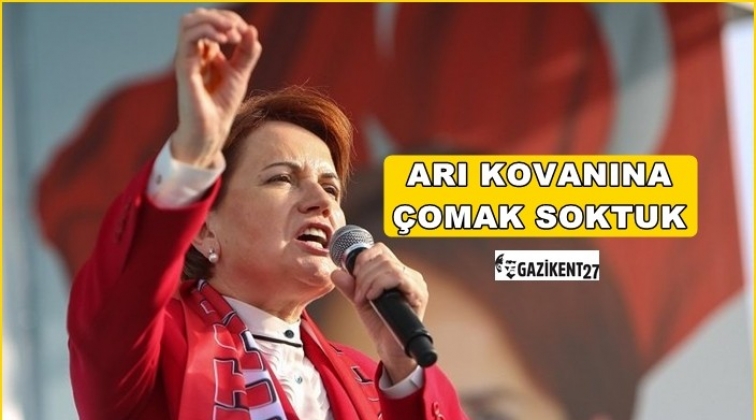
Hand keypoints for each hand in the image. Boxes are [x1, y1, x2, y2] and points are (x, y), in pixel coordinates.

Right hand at [172, 8, 261, 167]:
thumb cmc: (223, 105)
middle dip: (221, 16)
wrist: (212, 129)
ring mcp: (186, 58)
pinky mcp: (184, 67)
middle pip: (198, 15)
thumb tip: (251, 29)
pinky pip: (188, 37)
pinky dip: (207, 31)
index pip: (211, 21)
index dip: (230, 20)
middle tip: (238, 30)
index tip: (246, 33)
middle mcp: (193, 52)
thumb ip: (247, 52)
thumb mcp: (241, 73)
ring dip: (213, 20)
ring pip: (189, 21)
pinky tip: (224, 40)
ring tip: (231, 33)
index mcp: (205, 52)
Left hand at [330, 243, 428, 381]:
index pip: (380, 250)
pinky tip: (372, 297)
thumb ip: (350, 286)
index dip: (363, 259)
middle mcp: (409, 275)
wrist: (391, 350)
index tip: (353, 277)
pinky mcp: (418, 294)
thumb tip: (336, 272)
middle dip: (363, 274)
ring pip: (388, 265)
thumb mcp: (360, 302)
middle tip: (357, 293)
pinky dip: (379, 285)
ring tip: (364, 298)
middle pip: (382, 257)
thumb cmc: (381, 326)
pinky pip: (397, 277)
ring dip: (369, 281)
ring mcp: (415, 284)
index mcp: (397, 272)